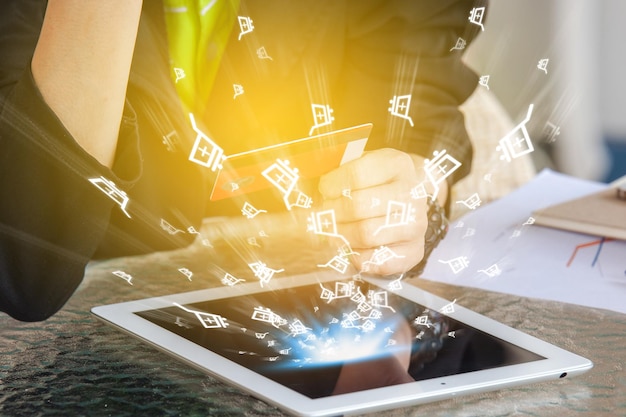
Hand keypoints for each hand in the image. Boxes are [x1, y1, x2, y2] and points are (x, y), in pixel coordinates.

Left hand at [318, 148, 438, 274]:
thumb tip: (313, 185)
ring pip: (366, 234)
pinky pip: (378, 261)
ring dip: (341, 235)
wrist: (407, 198)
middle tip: (322, 215)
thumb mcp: (361, 164)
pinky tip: (351, 247)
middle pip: (359, 207)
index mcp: (397, 164)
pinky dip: (358, 256)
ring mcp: (417, 224)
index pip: (357, 176)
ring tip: (333, 230)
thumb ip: (339, 170)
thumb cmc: (376, 181)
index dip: (332, 185)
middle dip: (332, 213)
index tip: (324, 190)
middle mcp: (412, 193)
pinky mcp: (416, 251)